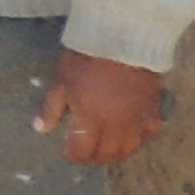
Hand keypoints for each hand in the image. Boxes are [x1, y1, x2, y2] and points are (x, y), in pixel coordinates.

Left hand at [35, 50, 167, 166]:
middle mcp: (116, 125)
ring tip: (106, 151)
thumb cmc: (87, 56)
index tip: (68, 154)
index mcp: (91, 119)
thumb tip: (41, 129)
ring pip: (129, 149)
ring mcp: (138, 119)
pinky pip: (150, 133)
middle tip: (85, 155)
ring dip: (116, 154)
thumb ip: (52, 108)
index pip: (82, 150)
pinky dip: (141, 139)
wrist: (123, 36)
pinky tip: (133, 137)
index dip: (73, 156)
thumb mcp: (62, 80)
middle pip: (106, 154)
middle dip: (93, 159)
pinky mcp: (153, 108)